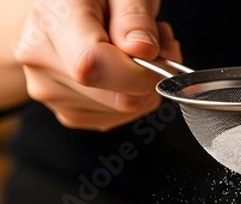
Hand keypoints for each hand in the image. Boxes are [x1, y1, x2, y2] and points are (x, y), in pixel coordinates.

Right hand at [14, 0, 180, 130]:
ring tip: (137, 50)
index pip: (95, 65)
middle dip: (151, 75)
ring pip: (125, 111)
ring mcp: (53, 92)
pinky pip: (119, 117)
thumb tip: (143, 50)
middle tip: (157, 43)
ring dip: (145, 86)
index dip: (139, 70)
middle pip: (119, 98)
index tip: (157, 51)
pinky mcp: (70, 113)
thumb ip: (134, 15)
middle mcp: (43, 60)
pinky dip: (135, 97)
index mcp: (53, 18)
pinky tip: (126, 70)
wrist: (65, 8)